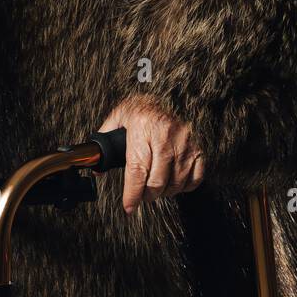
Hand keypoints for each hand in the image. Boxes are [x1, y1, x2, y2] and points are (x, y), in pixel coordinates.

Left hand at [97, 95, 204, 212]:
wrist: (173, 90)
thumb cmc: (145, 105)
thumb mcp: (121, 115)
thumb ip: (106, 138)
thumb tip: (97, 166)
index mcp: (143, 127)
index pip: (137, 171)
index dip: (132, 194)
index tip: (129, 206)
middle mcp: (165, 135)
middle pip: (156, 182)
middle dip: (147, 195)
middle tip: (141, 196)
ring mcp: (185, 143)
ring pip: (175, 184)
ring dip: (164, 193)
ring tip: (156, 189)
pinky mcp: (199, 148)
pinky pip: (194, 178)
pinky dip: (184, 186)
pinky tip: (174, 183)